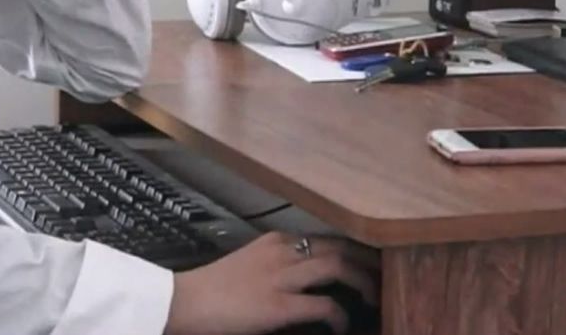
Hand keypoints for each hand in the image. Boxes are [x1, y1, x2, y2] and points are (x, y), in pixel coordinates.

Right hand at [164, 233, 378, 334]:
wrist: (184, 302)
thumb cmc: (212, 291)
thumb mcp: (249, 268)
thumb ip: (276, 269)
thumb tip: (304, 287)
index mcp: (274, 241)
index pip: (324, 238)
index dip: (351, 250)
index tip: (365, 262)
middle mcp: (282, 251)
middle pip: (338, 247)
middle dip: (365, 261)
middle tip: (381, 276)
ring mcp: (282, 277)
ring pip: (338, 267)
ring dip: (362, 282)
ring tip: (373, 298)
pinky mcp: (279, 305)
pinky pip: (324, 306)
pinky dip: (339, 316)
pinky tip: (341, 326)